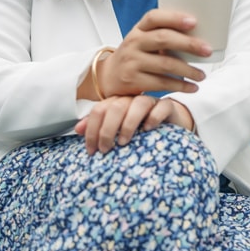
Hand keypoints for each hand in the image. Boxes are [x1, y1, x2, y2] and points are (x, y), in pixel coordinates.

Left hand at [75, 95, 194, 154]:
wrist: (171, 125)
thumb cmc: (140, 130)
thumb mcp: (117, 131)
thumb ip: (98, 128)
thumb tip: (77, 129)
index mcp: (118, 103)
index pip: (99, 110)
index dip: (92, 130)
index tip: (91, 151)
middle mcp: (133, 99)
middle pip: (116, 107)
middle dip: (107, 130)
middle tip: (106, 149)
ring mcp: (152, 102)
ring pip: (137, 104)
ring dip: (128, 124)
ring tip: (123, 142)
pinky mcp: (169, 106)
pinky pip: (161, 107)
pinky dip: (153, 118)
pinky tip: (147, 129)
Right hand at [90, 9, 209, 98]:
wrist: (109, 77)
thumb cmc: (136, 55)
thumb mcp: (143, 40)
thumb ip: (163, 35)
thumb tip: (201, 35)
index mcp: (138, 29)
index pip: (154, 17)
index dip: (174, 18)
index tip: (193, 22)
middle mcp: (133, 42)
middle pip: (163, 39)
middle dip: (189, 44)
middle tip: (207, 51)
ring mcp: (132, 62)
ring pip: (165, 64)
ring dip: (188, 70)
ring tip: (202, 75)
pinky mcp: (133, 80)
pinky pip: (161, 83)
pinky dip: (180, 86)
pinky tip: (192, 87)